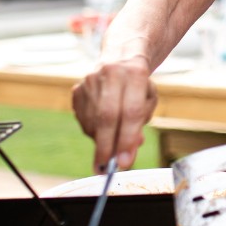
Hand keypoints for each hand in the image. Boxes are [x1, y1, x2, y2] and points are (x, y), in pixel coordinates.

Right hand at [72, 55, 158, 171]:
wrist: (121, 56)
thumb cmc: (139, 85)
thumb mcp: (148, 100)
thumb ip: (139, 125)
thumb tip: (127, 152)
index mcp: (135, 73)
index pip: (131, 112)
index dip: (127, 139)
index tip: (125, 163)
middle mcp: (111, 74)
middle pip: (107, 117)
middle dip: (107, 147)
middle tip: (106, 170)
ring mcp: (90, 80)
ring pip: (92, 121)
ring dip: (100, 140)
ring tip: (112, 140)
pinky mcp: (77, 88)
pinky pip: (81, 119)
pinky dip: (92, 131)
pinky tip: (102, 126)